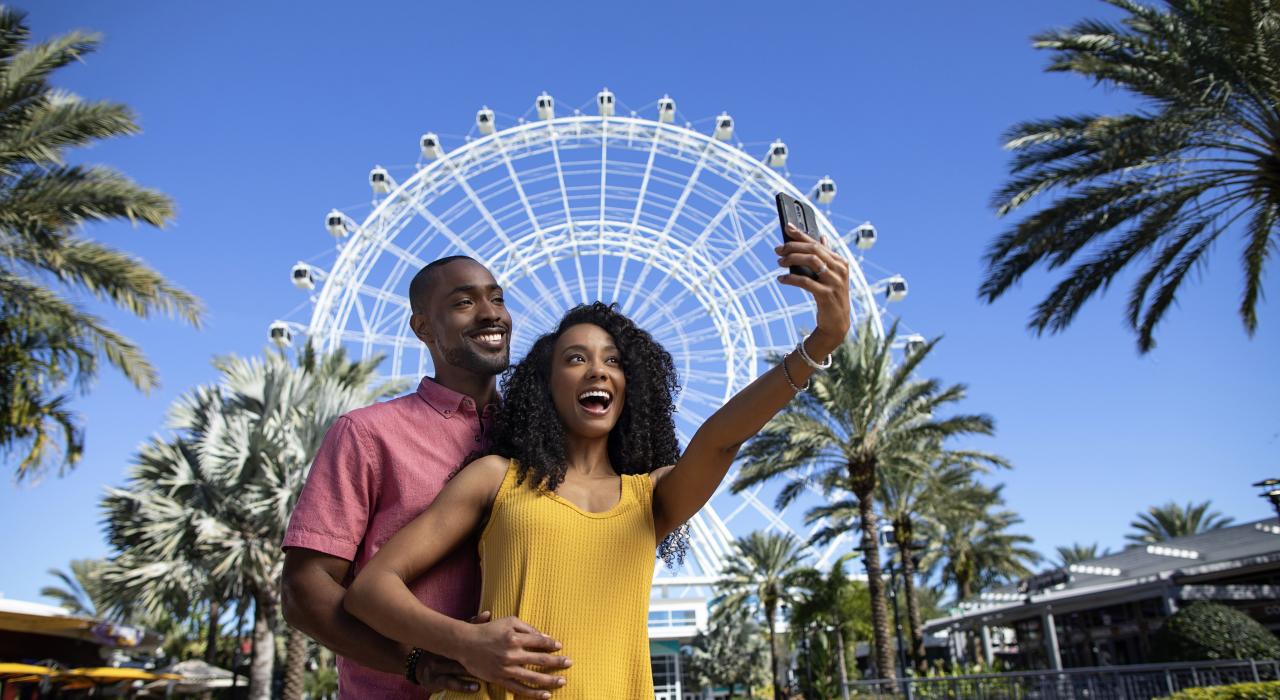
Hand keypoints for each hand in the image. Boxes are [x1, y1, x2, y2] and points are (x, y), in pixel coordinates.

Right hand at [414, 611, 490, 692]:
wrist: (415, 664)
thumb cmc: (440, 649)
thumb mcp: (451, 636)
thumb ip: (470, 625)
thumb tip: (488, 613)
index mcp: (447, 640)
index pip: (463, 634)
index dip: (477, 632)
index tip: (494, 633)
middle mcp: (441, 652)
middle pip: (461, 652)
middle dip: (478, 655)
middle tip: (497, 658)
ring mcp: (437, 667)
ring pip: (457, 669)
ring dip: (473, 672)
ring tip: (489, 675)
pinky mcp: (435, 680)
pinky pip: (451, 683)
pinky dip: (464, 685)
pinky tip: (476, 687)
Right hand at [454, 615, 570, 698]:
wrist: (465, 643)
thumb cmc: (489, 630)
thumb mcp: (508, 621)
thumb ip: (527, 628)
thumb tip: (546, 637)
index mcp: (515, 637)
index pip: (539, 642)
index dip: (552, 644)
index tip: (560, 647)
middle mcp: (512, 654)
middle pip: (540, 660)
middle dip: (557, 662)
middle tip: (570, 663)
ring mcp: (506, 668)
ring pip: (533, 677)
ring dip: (550, 680)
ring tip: (563, 681)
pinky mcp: (500, 679)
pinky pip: (520, 689)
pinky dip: (534, 693)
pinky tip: (546, 695)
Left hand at [776, 223, 851, 353]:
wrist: (837, 323)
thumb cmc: (831, 296)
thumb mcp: (832, 275)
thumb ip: (826, 256)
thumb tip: (822, 237)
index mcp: (840, 261)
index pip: (818, 243)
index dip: (801, 234)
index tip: (787, 227)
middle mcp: (840, 269)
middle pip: (814, 250)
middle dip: (793, 247)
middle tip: (778, 250)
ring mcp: (835, 282)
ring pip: (811, 261)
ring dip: (792, 259)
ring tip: (779, 263)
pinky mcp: (827, 295)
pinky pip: (806, 282)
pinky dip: (791, 279)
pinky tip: (781, 279)